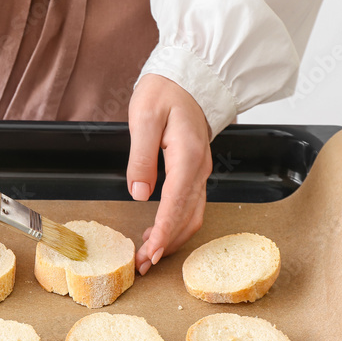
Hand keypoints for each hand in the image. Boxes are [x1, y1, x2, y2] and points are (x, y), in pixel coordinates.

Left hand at [127, 74, 213, 274]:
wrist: (187, 77)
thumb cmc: (165, 91)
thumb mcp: (143, 118)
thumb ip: (141, 157)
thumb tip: (140, 193)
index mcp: (188, 156)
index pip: (176, 204)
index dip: (162, 232)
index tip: (149, 252)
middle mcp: (200, 168)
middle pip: (187, 217)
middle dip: (166, 244)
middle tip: (143, 263)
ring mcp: (201, 171)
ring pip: (193, 216)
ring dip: (172, 239)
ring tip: (149, 254)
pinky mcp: (195, 172)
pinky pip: (191, 206)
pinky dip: (176, 225)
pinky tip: (158, 232)